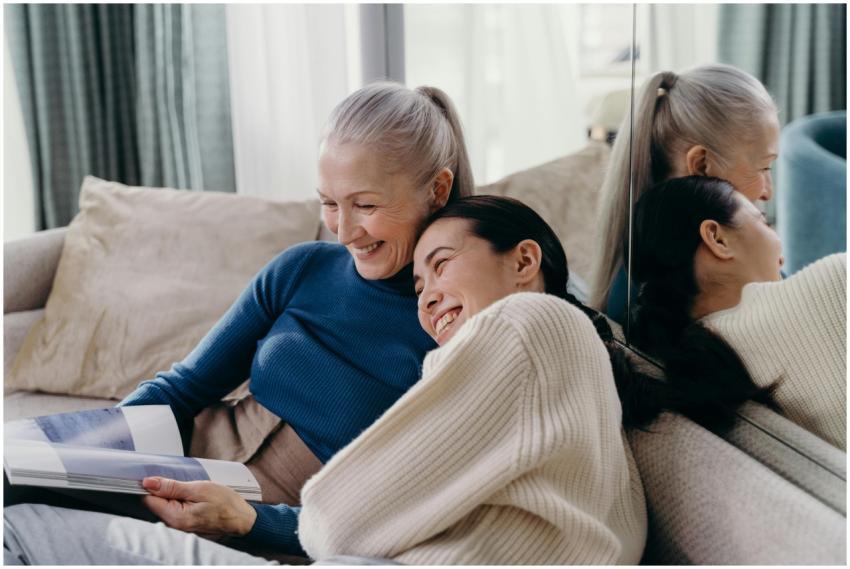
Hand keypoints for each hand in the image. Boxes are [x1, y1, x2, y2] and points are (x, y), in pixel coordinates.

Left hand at [141, 477, 257, 536]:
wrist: (242, 519)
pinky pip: (172, 509)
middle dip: (162, 488)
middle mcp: (173, 525)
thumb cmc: (226, 504)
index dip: (150, 484)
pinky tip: (190, 494)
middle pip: (154, 502)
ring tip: (189, 487)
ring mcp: (179, 526)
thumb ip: (172, 487)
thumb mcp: (200, 489)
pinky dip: (177, 499)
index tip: (158, 473)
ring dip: (171, 493)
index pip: (148, 499)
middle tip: (180, 479)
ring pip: (164, 505)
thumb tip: (148, 483)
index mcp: (175, 517)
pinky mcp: (184, 524)